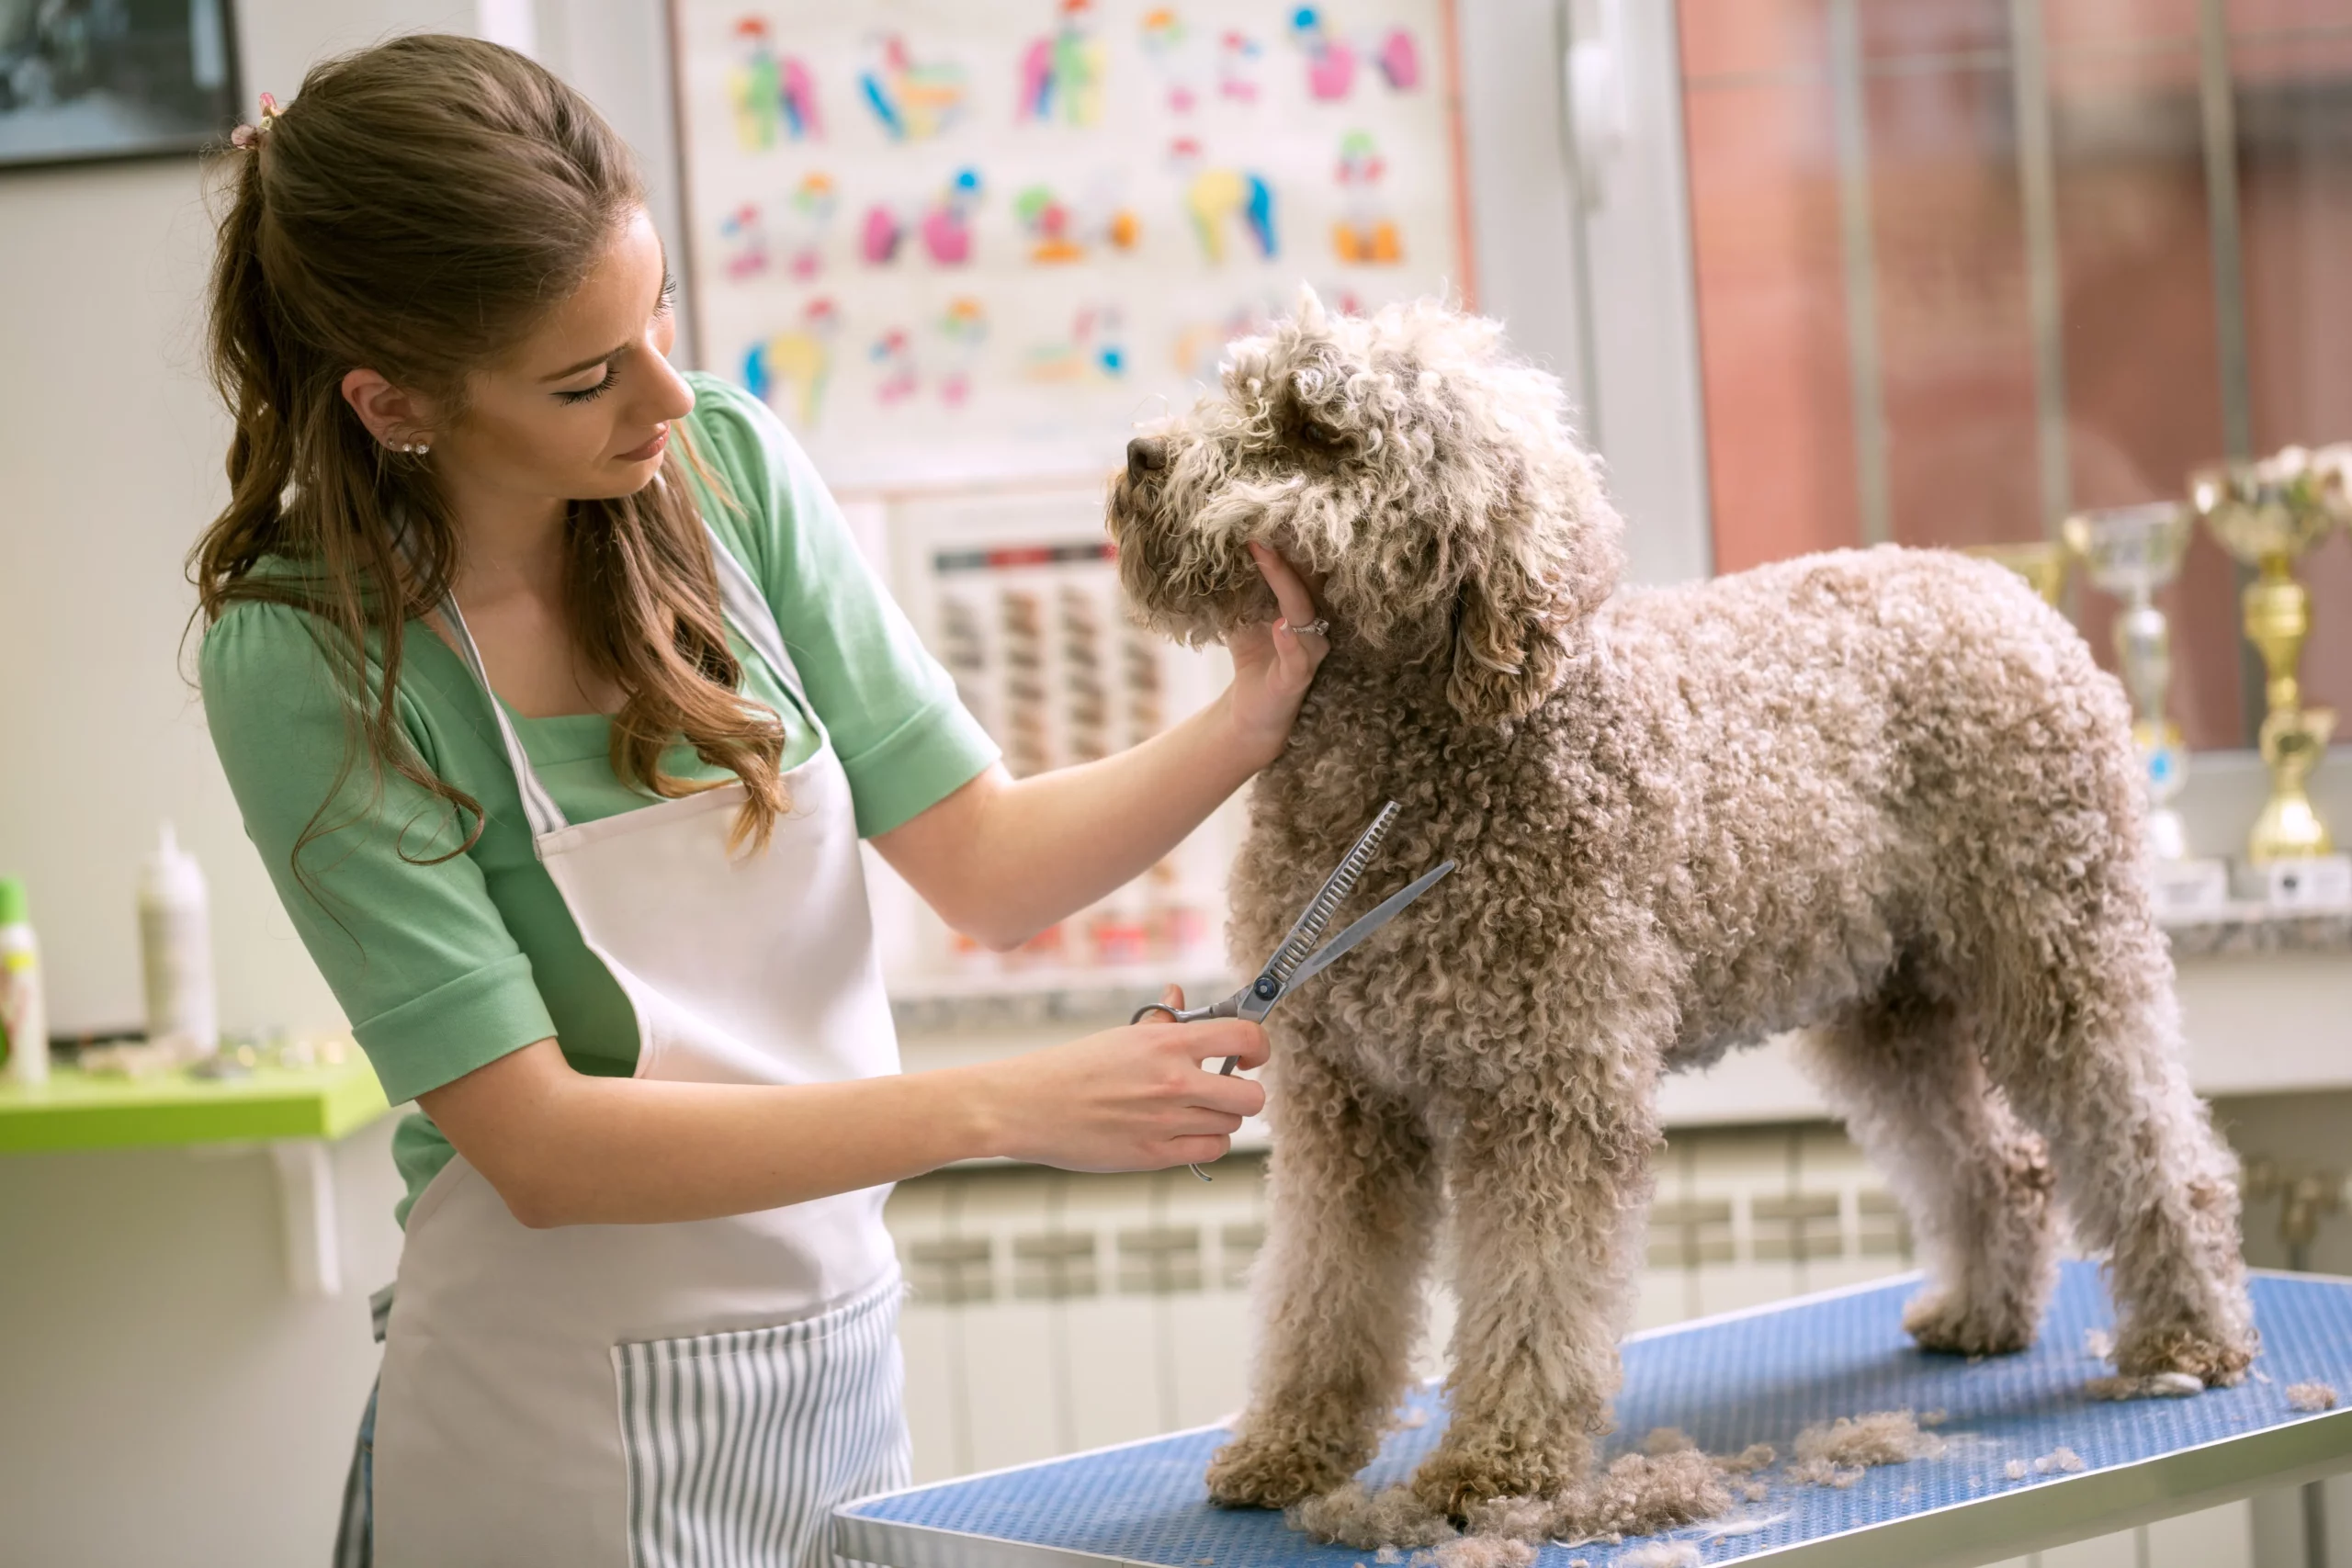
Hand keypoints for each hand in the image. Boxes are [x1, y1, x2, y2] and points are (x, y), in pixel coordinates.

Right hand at [968, 986, 1268, 1171]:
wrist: (1028, 1107)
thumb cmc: (1072, 1068)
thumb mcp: (1121, 1037)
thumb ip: (1163, 1021)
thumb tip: (1180, 994)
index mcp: (1166, 1042)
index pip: (1243, 1037)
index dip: (1258, 1046)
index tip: (1250, 1054)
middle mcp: (1174, 1080)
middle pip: (1251, 1095)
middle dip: (1245, 1092)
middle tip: (1227, 1087)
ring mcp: (1167, 1120)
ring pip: (1232, 1124)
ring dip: (1222, 1117)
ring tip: (1196, 1110)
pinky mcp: (1155, 1155)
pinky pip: (1211, 1150)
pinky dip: (1207, 1142)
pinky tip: (1186, 1131)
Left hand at [1224, 542, 1328, 766]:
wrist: (1249, 712)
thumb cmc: (1252, 655)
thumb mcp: (1239, 613)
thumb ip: (1235, 584)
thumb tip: (1212, 544)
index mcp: (1303, 602)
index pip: (1302, 563)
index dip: (1287, 536)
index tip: (1263, 507)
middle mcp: (1315, 622)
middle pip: (1308, 579)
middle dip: (1286, 549)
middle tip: (1259, 522)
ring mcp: (1310, 649)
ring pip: (1304, 611)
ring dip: (1285, 584)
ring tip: (1265, 557)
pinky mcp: (1298, 677)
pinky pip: (1300, 656)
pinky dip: (1289, 639)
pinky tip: (1278, 625)